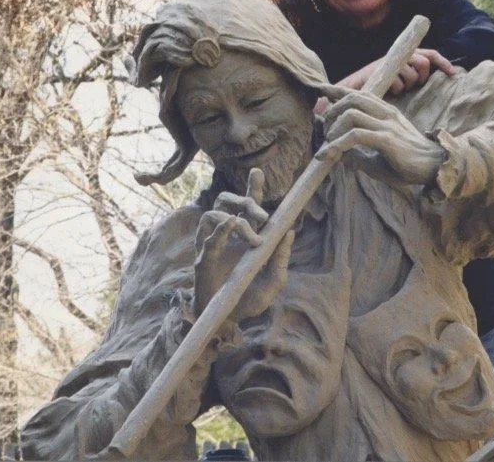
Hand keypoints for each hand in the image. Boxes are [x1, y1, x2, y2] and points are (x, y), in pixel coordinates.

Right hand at [194, 168, 293, 320]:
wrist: (229, 322)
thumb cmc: (249, 300)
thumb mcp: (274, 281)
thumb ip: (281, 258)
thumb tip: (290, 231)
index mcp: (245, 236)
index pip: (247, 206)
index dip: (251, 188)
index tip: (258, 172)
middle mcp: (227, 236)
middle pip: (227, 201)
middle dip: (245, 200)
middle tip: (263, 217)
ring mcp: (212, 246)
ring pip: (213, 214)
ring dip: (236, 220)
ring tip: (253, 238)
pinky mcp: (203, 260)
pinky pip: (208, 238)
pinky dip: (220, 229)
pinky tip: (231, 226)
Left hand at [316, 88, 445, 186]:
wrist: (434, 168)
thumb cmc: (408, 164)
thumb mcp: (378, 155)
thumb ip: (358, 152)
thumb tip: (337, 154)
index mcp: (386, 113)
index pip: (359, 94)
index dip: (337, 90)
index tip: (321, 91)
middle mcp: (386, 113)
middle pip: (352, 98)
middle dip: (332, 111)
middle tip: (325, 131)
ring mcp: (387, 125)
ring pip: (351, 114)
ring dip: (333, 129)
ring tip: (329, 145)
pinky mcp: (387, 140)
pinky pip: (356, 136)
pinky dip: (338, 144)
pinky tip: (331, 155)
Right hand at [338, 49, 456, 94]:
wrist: (354, 87)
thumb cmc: (380, 85)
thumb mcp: (401, 79)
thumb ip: (414, 76)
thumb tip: (433, 80)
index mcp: (406, 55)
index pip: (430, 54)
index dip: (443, 62)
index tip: (453, 73)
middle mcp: (400, 54)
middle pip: (423, 63)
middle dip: (421, 77)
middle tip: (411, 85)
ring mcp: (391, 60)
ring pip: (412, 74)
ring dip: (406, 85)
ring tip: (395, 88)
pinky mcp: (383, 68)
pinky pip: (399, 82)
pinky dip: (396, 89)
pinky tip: (388, 89)